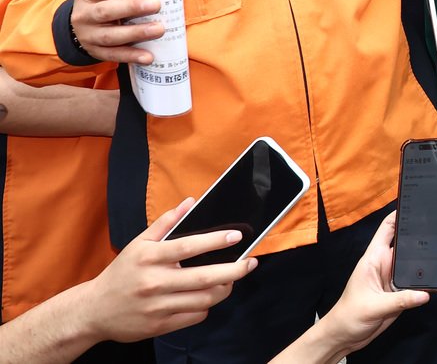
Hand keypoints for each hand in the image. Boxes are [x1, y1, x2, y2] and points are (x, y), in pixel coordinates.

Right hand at [70, 0, 163, 64]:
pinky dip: (132, 56)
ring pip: (111, 36)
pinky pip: (114, 55)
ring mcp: (89, 36)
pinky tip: (149, 56)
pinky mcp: (96, 52)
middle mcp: (85, 15)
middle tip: (156, 4)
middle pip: (106, 12)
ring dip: (136, 33)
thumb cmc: (102, 4)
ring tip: (159, 29)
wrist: (75, 29)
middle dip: (132, 7)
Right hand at [80, 198, 255, 342]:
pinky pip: (195, 316)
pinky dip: (207, 306)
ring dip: (224, 289)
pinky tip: (207, 296)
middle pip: (203, 278)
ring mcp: (157, 307)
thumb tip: (190, 202)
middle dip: (234, 270)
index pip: (188, 247)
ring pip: (204, 299)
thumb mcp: (138, 244)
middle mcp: (154, 282)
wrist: (93, 311)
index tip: (238, 236)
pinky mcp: (159, 326)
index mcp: (149, 258)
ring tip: (231, 279)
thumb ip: (166, 223)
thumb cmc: (121, 273)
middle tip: (251, 263)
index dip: (215, 240)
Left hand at [274, 213, 430, 361]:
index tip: (416, 204)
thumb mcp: (373, 307)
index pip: (388, 228)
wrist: (345, 336)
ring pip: (416, 264)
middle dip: (423, 237)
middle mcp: (386, 265)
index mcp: (374, 259)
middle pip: (407, 244)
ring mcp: (394, 279)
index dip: (400, 214)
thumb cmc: (348, 316)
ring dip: (430, 261)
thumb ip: (399, 300)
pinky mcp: (401, 293)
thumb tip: (422, 294)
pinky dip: (431, 280)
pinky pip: (418, 283)